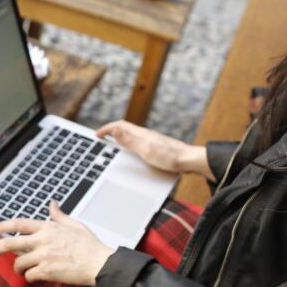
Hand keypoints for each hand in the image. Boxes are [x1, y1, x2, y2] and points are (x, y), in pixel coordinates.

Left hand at [0, 203, 114, 286]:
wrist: (99, 264)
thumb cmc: (89, 246)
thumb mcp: (74, 225)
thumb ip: (59, 215)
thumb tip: (52, 204)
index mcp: (48, 228)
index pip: (18, 224)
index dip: (1, 226)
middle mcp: (42, 240)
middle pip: (10, 243)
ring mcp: (43, 256)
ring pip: (18, 263)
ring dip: (18, 268)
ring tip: (24, 269)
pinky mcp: (47, 271)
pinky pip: (29, 275)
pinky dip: (30, 277)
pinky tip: (36, 276)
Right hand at [96, 121, 211, 176]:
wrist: (189, 161)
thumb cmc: (169, 157)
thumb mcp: (145, 150)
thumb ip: (129, 140)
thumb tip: (114, 129)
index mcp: (142, 133)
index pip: (120, 125)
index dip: (106, 129)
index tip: (96, 135)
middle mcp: (146, 135)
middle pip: (125, 129)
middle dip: (111, 132)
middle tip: (102, 139)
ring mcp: (152, 141)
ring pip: (132, 137)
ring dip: (120, 139)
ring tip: (113, 146)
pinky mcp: (158, 148)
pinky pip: (139, 144)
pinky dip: (130, 145)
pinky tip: (132, 154)